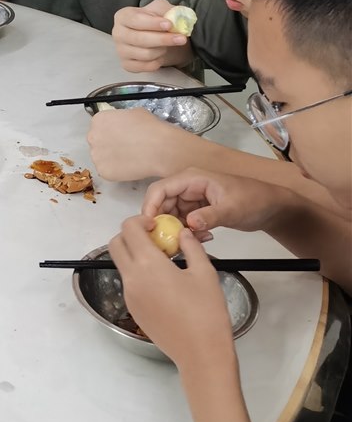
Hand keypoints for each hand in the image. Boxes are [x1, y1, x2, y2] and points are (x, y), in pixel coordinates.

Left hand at [87, 107, 191, 181]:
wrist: (159, 149)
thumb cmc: (150, 128)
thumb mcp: (134, 113)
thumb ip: (121, 119)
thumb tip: (123, 125)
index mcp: (99, 120)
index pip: (100, 126)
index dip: (111, 131)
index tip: (120, 136)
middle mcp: (93, 136)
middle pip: (97, 141)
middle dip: (108, 145)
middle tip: (124, 148)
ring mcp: (96, 155)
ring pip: (101, 157)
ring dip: (111, 158)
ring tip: (128, 158)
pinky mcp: (102, 171)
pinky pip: (107, 171)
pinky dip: (116, 171)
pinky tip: (128, 167)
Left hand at [109, 218, 235, 372]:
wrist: (201, 354)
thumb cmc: (206, 313)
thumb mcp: (204, 273)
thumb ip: (190, 247)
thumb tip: (182, 234)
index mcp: (147, 264)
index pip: (128, 229)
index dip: (140, 221)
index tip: (156, 225)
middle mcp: (132, 278)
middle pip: (116, 245)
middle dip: (131, 235)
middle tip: (155, 238)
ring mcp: (130, 296)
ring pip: (121, 264)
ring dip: (134, 255)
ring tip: (163, 261)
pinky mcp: (133, 310)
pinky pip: (129, 283)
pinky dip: (138, 274)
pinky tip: (163, 282)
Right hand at [112, 0, 190, 71]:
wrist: (155, 36)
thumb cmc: (155, 21)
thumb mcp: (161, 9)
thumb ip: (167, 11)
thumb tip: (176, 18)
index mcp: (123, 16)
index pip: (136, 20)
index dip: (153, 23)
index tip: (170, 24)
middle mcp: (118, 33)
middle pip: (140, 39)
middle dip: (163, 39)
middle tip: (181, 38)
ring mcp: (120, 50)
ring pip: (145, 54)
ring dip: (162, 50)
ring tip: (168, 45)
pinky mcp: (127, 64)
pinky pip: (145, 67)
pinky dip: (157, 62)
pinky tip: (160, 55)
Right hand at [141, 168, 289, 240]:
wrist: (272, 207)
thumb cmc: (253, 200)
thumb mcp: (232, 209)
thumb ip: (210, 216)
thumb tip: (188, 224)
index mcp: (192, 179)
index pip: (160, 189)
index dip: (150, 207)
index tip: (149, 228)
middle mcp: (187, 187)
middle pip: (161, 204)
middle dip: (162, 223)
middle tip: (167, 242)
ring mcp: (192, 200)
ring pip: (171, 215)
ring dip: (177, 230)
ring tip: (193, 241)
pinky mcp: (198, 211)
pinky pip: (184, 222)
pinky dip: (189, 233)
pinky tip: (204, 238)